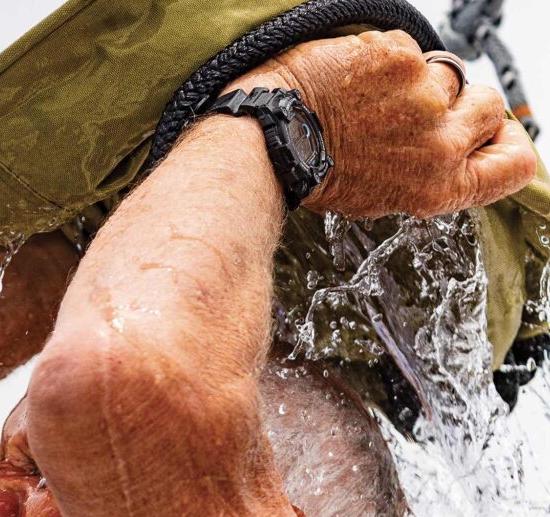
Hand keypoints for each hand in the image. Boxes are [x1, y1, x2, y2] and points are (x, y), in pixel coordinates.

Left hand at [236, 30, 537, 218]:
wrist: (272, 139)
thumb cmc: (315, 169)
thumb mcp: (381, 194)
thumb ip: (427, 174)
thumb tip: (457, 149)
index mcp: (439, 188)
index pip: (515, 166)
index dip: (508, 143)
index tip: (491, 132)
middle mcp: (439, 148)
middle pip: (490, 106)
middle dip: (457, 101)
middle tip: (409, 110)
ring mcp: (423, 101)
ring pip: (447, 74)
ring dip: (413, 81)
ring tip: (367, 100)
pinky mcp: (401, 62)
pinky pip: (407, 50)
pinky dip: (381, 60)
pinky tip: (349, 81)